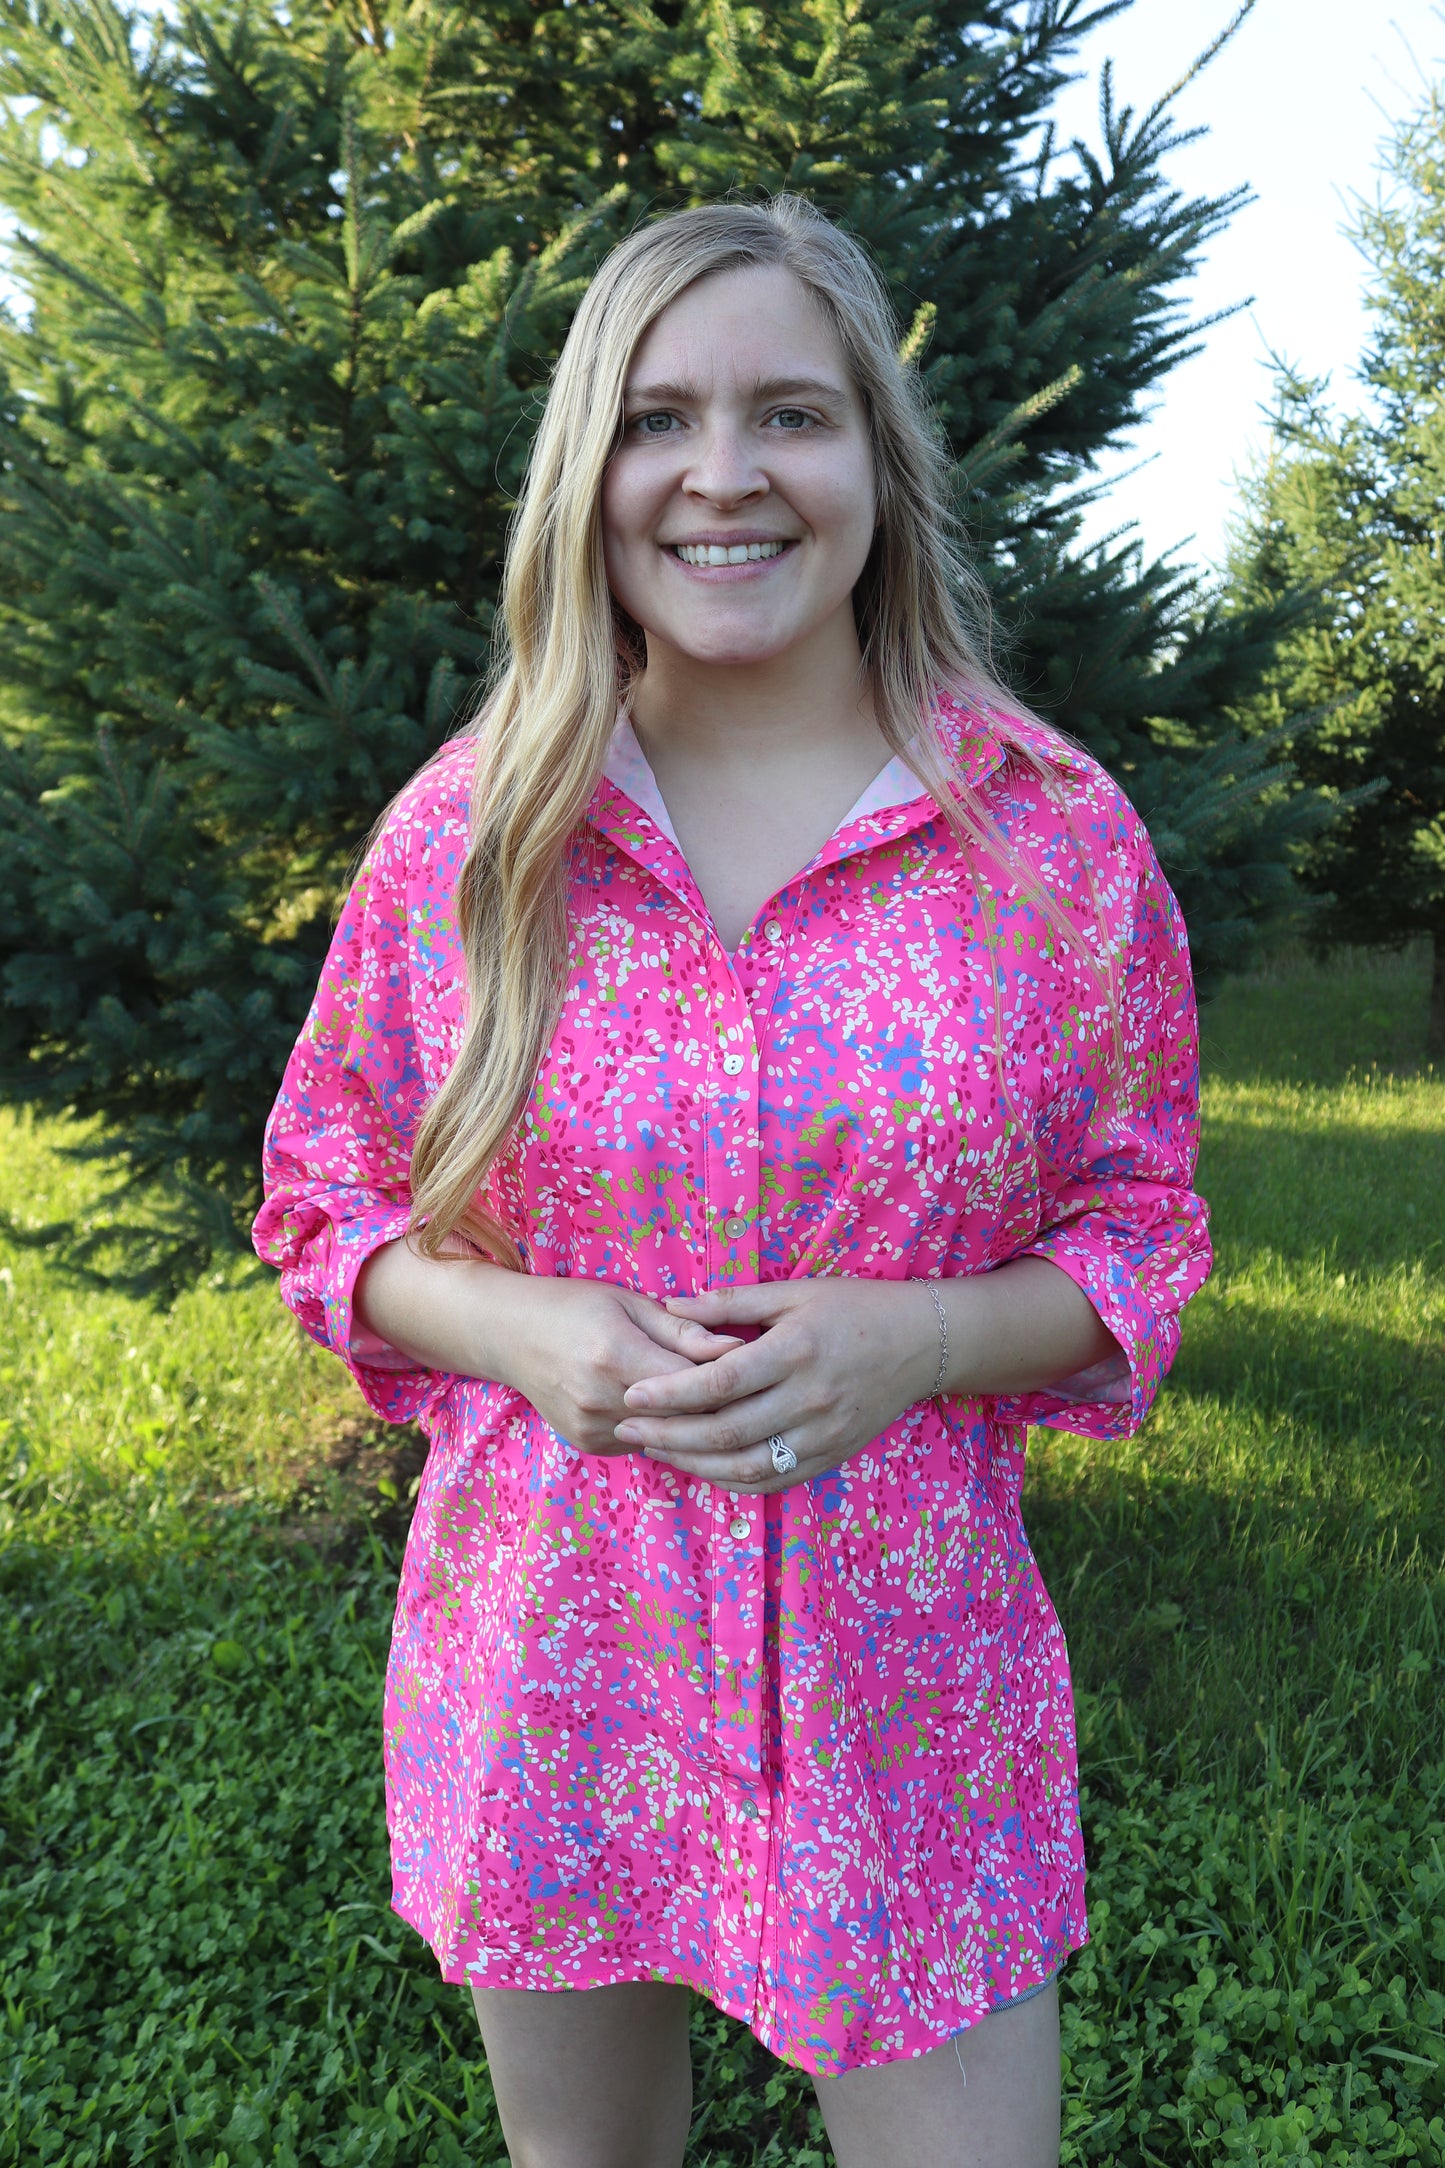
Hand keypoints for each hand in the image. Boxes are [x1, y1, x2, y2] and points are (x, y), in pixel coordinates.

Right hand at [504, 1278, 743, 1455]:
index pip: (694, 1382)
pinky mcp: (589, 1445)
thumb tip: (738, 1348)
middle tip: (743, 1386)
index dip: (729, 1376)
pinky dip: (662, 1428)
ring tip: (706, 1394)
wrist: (510, 1335)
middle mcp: (601, 1399)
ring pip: (668, 1436)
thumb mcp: (630, 1302)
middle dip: (718, 1403)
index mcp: (616, 1355)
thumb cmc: (574, 1306)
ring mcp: (592, 1428)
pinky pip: (644, 1444)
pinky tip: (666, 1407)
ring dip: (691, 1419)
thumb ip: (684, 1330)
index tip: (752, 1365)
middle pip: (685, 1416)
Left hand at [612, 1278, 940, 1490]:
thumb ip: (732, 1301)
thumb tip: (671, 1306)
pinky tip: (700, 1468)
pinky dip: (731, 1480)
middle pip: (726, 1430)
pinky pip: (773, 1481)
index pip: (720, 1382)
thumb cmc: (853, 1308)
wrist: (920, 1343)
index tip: (632, 1395)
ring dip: (692, 1463)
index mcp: (795, 1351)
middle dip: (668, 1434)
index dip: (671, 1393)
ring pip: (745, 1465)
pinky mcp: (831, 1456)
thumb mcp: (795, 1292)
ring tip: (653, 1450)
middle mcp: (809, 1399)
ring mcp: (822, 1435)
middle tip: (626, 1428)